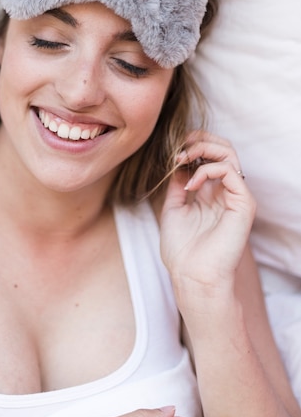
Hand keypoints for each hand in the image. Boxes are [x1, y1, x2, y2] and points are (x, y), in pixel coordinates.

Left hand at [160, 131, 255, 291]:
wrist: (192, 276)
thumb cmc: (182, 251)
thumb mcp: (173, 209)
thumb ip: (177, 185)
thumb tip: (178, 164)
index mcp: (210, 193)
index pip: (210, 156)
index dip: (193, 145)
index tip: (173, 148)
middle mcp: (225, 192)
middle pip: (223, 149)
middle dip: (200, 140)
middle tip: (180, 146)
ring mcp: (236, 197)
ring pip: (229, 154)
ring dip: (203, 149)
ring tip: (183, 158)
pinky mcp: (243, 204)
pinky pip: (230, 172)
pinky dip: (208, 170)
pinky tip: (191, 184)